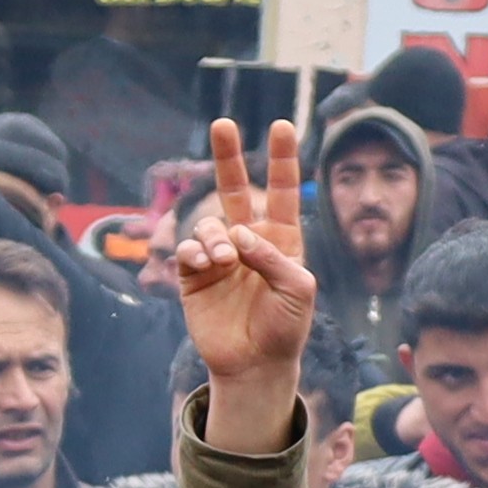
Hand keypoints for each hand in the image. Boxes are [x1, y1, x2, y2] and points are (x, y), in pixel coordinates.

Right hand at [167, 119, 317, 446]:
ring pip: (209, 225)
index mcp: (281, 240)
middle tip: (222, 124)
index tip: (281, 125)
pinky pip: (188, 250)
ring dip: (215, 237)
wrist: (255, 364)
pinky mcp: (193, 277)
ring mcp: (218, 258)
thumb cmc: (286, 327)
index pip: (282, 192)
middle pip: (234, 190)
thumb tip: (237, 234)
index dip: (282, 159)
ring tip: (224, 261)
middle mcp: (247, 243)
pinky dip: (195, 252)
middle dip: (229, 157)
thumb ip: (273, 257)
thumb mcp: (299, 290)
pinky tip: (206, 265)